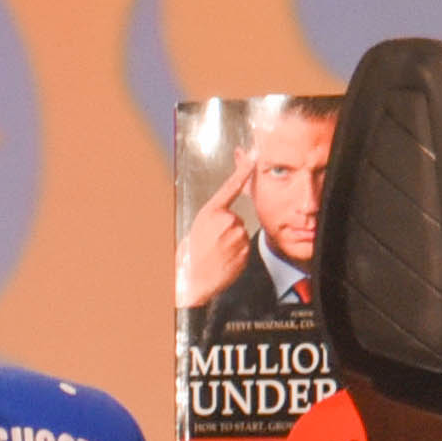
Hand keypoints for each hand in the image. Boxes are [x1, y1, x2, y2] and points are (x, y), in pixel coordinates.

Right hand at [177, 143, 256, 309]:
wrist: (193, 282)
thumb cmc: (190, 258)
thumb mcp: (196, 230)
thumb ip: (212, 221)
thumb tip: (222, 220)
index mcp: (210, 213)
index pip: (229, 187)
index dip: (242, 171)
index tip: (251, 157)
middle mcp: (226, 221)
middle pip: (234, 219)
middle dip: (226, 230)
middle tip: (211, 244)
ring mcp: (237, 236)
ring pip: (240, 234)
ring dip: (232, 242)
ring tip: (217, 254)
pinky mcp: (245, 251)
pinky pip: (244, 248)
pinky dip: (236, 254)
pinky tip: (224, 261)